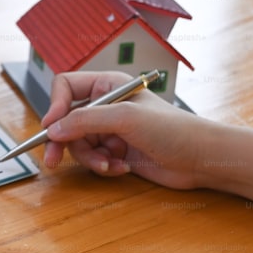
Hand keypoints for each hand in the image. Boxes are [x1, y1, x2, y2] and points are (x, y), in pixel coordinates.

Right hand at [41, 71, 205, 189]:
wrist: (201, 158)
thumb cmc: (173, 128)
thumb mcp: (125, 118)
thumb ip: (85, 120)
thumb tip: (52, 129)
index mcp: (107, 85)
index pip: (65, 87)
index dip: (55, 106)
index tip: (51, 127)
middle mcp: (105, 105)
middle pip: (66, 121)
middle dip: (63, 142)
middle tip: (52, 161)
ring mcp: (109, 129)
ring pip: (78, 144)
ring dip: (90, 158)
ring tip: (109, 164)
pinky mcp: (115, 151)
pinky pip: (93, 158)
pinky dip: (103, 165)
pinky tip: (122, 167)